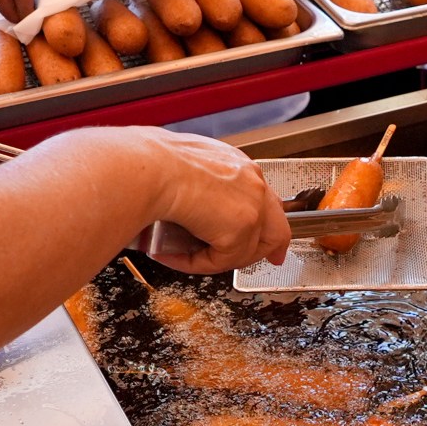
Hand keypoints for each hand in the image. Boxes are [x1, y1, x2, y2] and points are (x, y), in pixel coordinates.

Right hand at [138, 129, 291, 273]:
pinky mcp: (239, 231)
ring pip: (246, 250)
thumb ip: (193, 183)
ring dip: (217, 259)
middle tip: (269, 260)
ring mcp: (251, 206)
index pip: (263, 197)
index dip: (264, 219)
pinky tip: (172, 256)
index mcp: (237, 164)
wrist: (150, 168)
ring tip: (187, 256)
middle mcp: (251, 182)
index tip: (265, 233)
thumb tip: (182, 199)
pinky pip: (220, 261)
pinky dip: (195, 264)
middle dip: (269, 248)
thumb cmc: (153, 162)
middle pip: (275, 226)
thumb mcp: (181, 164)